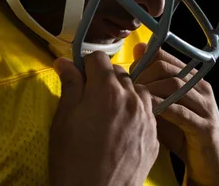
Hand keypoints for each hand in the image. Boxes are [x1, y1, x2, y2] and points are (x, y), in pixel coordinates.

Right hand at [50, 51, 159, 185]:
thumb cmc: (73, 161)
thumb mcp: (63, 120)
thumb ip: (70, 86)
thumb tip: (65, 61)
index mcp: (108, 91)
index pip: (99, 58)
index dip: (86, 65)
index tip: (79, 77)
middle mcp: (132, 99)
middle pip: (119, 73)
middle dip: (104, 79)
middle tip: (90, 99)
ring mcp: (147, 117)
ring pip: (137, 90)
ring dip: (124, 94)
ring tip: (108, 112)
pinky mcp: (154, 136)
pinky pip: (147, 112)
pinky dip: (136, 112)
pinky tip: (122, 127)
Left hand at [130, 43, 218, 185]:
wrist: (210, 164)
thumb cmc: (184, 135)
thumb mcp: (166, 109)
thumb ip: (153, 88)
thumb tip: (135, 62)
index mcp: (194, 80)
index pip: (166, 58)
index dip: (142, 64)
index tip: (128, 75)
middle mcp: (202, 89)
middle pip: (168, 69)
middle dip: (144, 77)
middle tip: (128, 90)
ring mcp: (206, 107)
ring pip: (175, 86)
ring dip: (151, 91)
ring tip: (135, 100)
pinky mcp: (205, 127)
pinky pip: (181, 112)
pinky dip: (162, 109)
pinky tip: (148, 113)